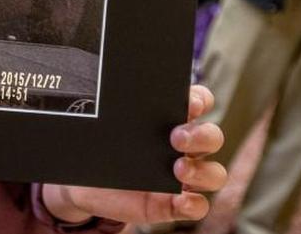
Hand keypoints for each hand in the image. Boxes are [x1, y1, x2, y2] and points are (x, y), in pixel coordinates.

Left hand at [43, 85, 226, 223]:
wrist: (85, 185)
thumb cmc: (101, 147)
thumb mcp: (105, 126)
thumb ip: (115, 112)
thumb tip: (107, 94)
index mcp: (171, 120)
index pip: (199, 102)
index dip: (201, 100)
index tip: (191, 103)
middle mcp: (184, 148)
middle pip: (212, 137)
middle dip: (202, 135)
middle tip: (176, 137)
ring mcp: (182, 177)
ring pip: (214, 173)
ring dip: (202, 171)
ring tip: (178, 169)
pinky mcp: (173, 205)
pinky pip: (197, 206)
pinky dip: (193, 205)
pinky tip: (180, 201)